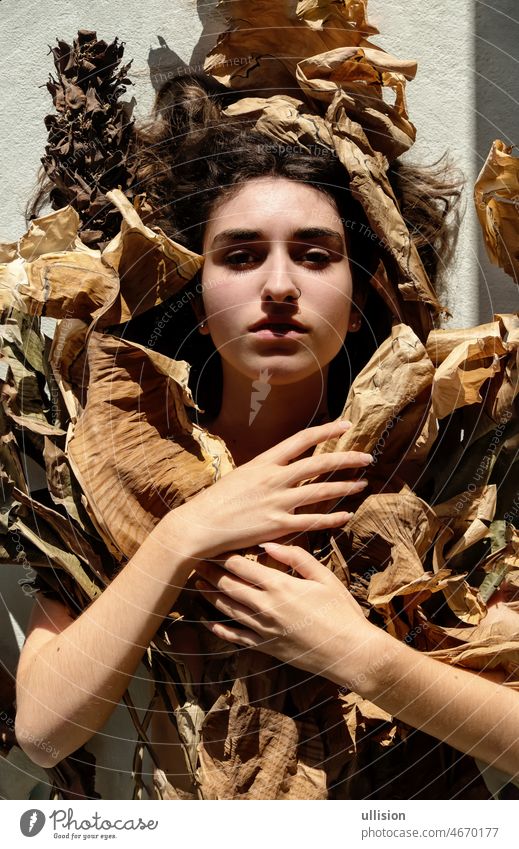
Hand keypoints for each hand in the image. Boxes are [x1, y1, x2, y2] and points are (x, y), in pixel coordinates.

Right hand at [172, 420, 371, 558]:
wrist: (199, 524)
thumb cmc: (217, 501)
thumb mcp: (242, 476)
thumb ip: (266, 471)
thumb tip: (284, 465)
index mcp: (264, 462)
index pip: (302, 439)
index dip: (326, 431)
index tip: (346, 426)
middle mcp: (274, 478)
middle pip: (319, 464)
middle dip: (347, 459)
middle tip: (368, 456)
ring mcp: (277, 502)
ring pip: (321, 491)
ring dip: (345, 487)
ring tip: (362, 483)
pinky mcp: (277, 526)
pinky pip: (312, 521)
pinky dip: (332, 518)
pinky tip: (346, 515)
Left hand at [194, 542, 380, 683]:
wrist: (350, 652)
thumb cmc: (341, 611)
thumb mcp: (324, 577)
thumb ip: (296, 557)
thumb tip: (269, 545)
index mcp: (280, 586)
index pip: (242, 566)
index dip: (224, 555)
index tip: (214, 546)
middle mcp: (266, 607)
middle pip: (228, 586)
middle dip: (211, 573)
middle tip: (197, 562)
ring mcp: (263, 630)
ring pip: (228, 609)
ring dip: (210, 596)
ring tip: (198, 585)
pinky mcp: (266, 647)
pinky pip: (236, 638)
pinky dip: (220, 630)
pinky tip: (210, 622)